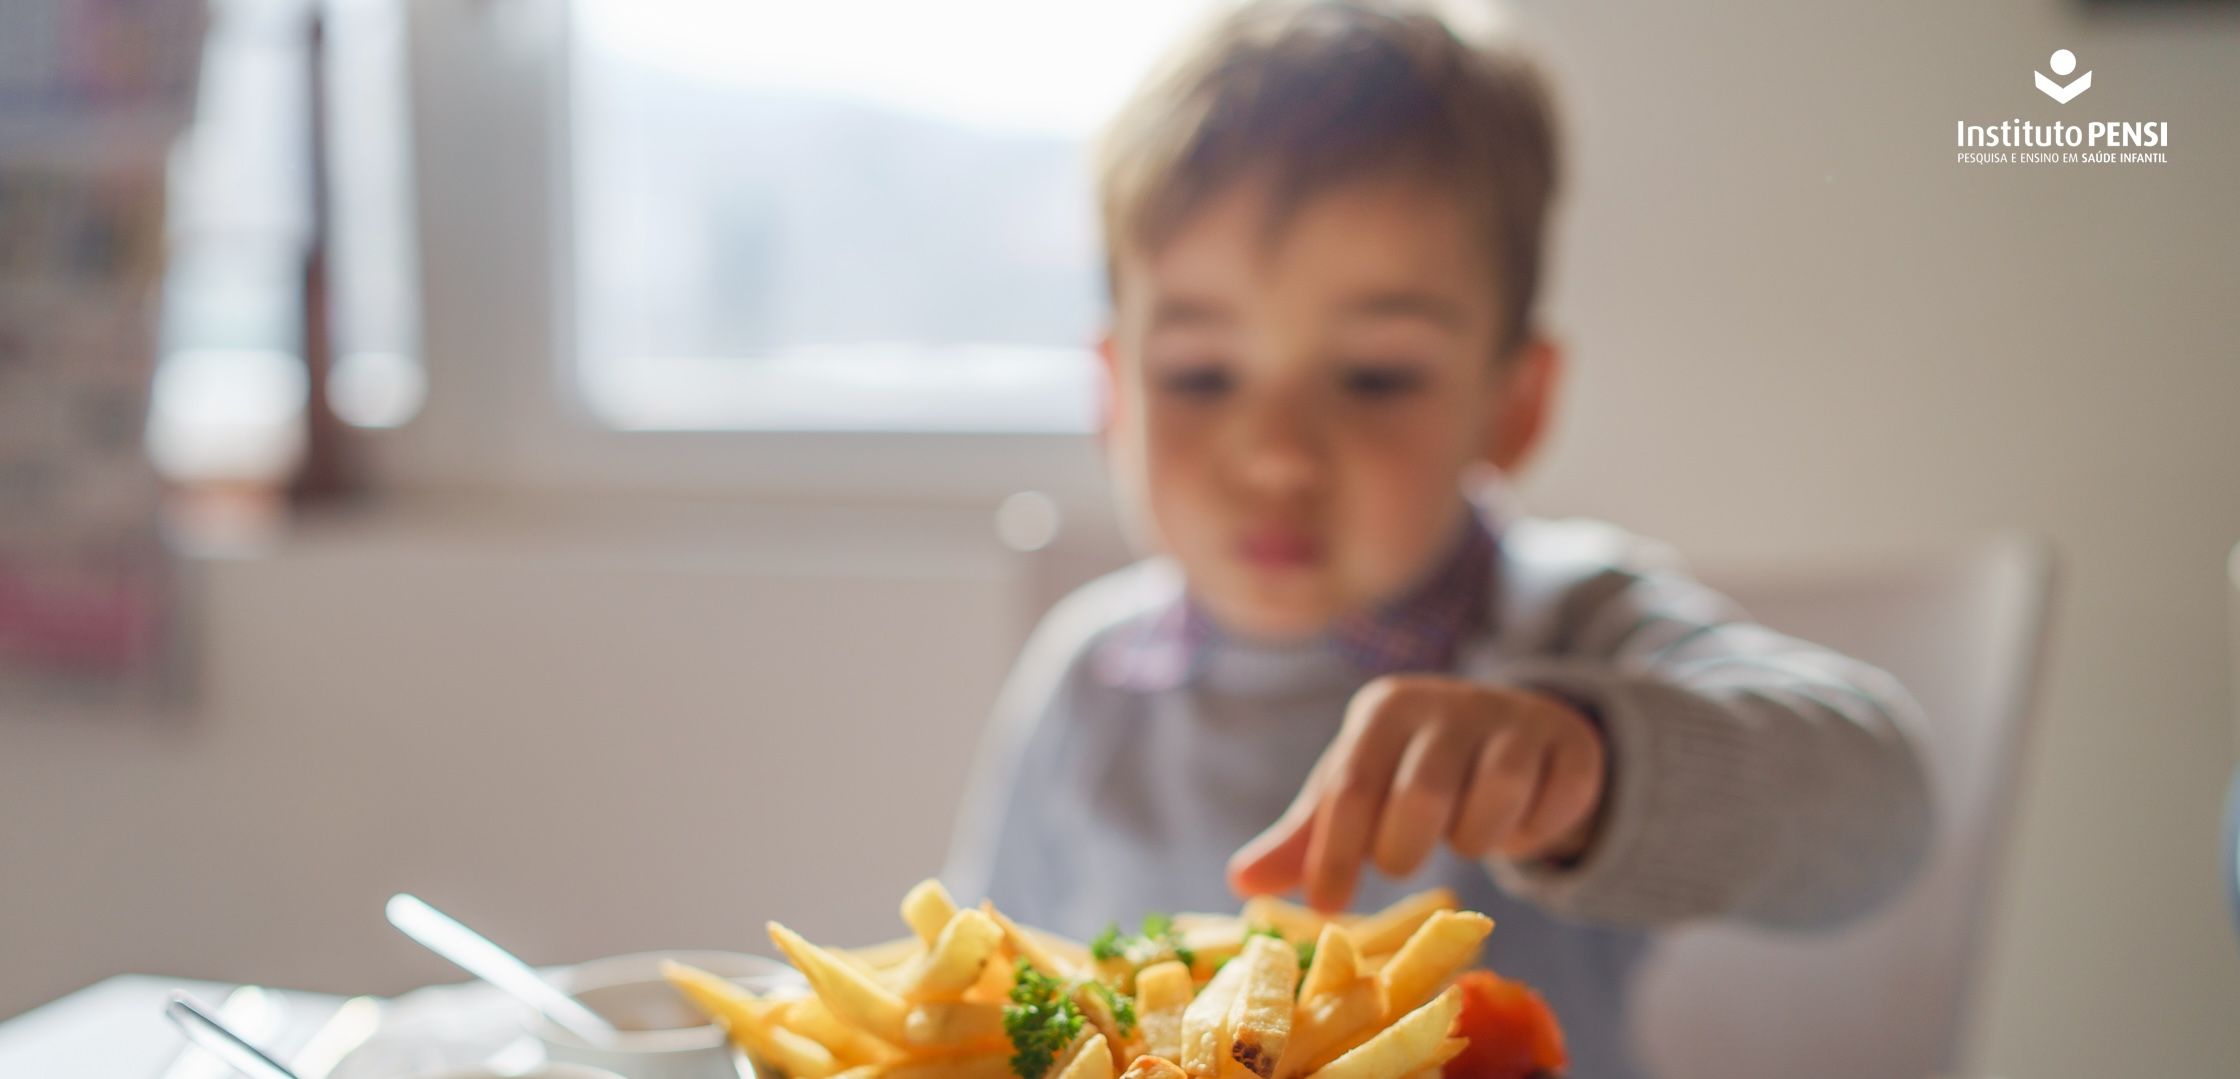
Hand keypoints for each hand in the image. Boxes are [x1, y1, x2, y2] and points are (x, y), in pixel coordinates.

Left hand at [1227, 675, 1605, 911]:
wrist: (1512, 732)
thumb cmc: (1412, 770)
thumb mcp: (1357, 795)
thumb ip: (1306, 838)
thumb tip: (1240, 881)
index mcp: (1383, 711)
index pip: (1349, 788)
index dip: (1334, 854)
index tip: (1326, 906)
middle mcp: (1446, 703)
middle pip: (1421, 795)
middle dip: (1405, 848)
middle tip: (1401, 858)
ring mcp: (1513, 718)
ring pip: (1494, 797)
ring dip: (1475, 839)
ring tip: (1462, 835)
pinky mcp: (1568, 743)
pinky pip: (1552, 803)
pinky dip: (1532, 832)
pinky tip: (1517, 826)